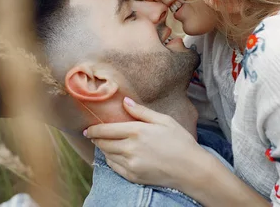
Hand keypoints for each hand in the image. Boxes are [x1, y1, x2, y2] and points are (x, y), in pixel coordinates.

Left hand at [85, 97, 203, 188]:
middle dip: (96, 139)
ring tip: (106, 144)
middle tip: (94, 135)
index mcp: (137, 131)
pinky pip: (114, 168)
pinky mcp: (133, 176)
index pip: (106, 130)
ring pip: (107, 155)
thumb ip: (142, 111)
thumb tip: (124, 101)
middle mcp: (130, 148)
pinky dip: (111, 161)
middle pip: (103, 143)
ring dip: (104, 149)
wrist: (191, 169)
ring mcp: (131, 164)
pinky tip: (115, 156)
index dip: (94, 130)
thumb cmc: (180, 141)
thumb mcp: (164, 120)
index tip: (88, 129)